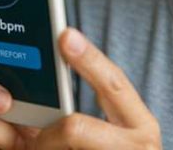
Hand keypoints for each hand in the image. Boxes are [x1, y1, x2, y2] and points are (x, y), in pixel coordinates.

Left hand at [34, 28, 161, 148]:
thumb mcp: (120, 137)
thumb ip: (96, 114)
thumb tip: (58, 72)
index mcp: (141, 126)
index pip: (113, 84)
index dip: (88, 59)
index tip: (64, 34)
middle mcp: (139, 146)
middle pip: (74, 129)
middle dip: (45, 138)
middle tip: (30, 146)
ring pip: (62, 144)